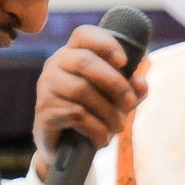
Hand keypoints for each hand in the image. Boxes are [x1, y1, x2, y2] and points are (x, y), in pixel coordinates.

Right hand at [33, 24, 148, 178]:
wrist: (64, 149)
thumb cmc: (93, 115)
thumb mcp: (117, 101)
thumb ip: (132, 90)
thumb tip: (141, 83)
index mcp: (73, 53)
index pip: (83, 34)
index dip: (106, 44)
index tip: (124, 62)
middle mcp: (55, 64)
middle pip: (85, 61)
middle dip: (115, 83)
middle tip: (130, 103)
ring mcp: (46, 86)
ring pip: (82, 89)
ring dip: (108, 111)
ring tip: (118, 127)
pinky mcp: (43, 110)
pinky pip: (75, 113)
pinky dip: (96, 128)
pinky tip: (102, 139)